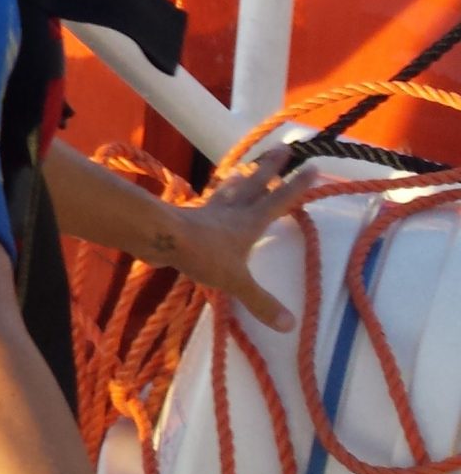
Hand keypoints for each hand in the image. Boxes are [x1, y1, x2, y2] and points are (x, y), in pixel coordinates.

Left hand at [174, 148, 321, 330]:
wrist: (161, 237)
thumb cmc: (203, 254)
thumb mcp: (236, 281)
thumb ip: (261, 302)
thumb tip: (290, 325)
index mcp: (251, 221)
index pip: (279, 200)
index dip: (297, 186)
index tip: (312, 166)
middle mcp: (233, 210)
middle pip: (255, 184)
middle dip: (271, 167)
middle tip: (283, 148)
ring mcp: (210, 210)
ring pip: (230, 189)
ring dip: (242, 178)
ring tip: (247, 167)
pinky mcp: (190, 215)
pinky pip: (209, 202)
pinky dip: (215, 196)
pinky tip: (212, 197)